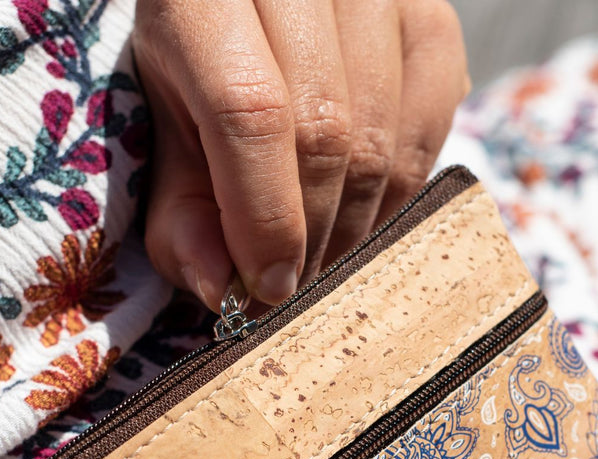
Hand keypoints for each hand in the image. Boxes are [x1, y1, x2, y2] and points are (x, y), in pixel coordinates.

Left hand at [134, 0, 468, 309]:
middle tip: (291, 283)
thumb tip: (223, 290)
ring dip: (353, 225)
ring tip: (319, 252)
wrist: (257, 2)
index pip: (249, 111)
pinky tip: (359, 209)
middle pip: (326, 133)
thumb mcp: (166, 125)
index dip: (263, 216)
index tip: (266, 287)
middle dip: (310, 235)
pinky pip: (431, 127)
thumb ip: (182, 209)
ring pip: (381, 139)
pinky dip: (396, 192)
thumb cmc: (200, 62)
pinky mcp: (430, 12)